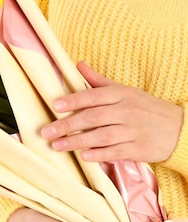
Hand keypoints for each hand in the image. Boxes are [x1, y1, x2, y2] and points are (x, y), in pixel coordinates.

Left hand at [41, 61, 182, 162]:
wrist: (180, 128)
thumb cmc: (146, 108)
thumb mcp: (125, 91)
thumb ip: (99, 81)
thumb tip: (78, 65)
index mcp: (122, 95)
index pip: (94, 96)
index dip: (74, 100)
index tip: (55, 105)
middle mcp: (127, 111)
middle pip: (93, 117)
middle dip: (67, 125)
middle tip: (47, 131)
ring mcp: (133, 131)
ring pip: (101, 136)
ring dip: (77, 141)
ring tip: (57, 145)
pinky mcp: (138, 149)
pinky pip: (115, 152)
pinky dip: (99, 154)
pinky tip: (83, 156)